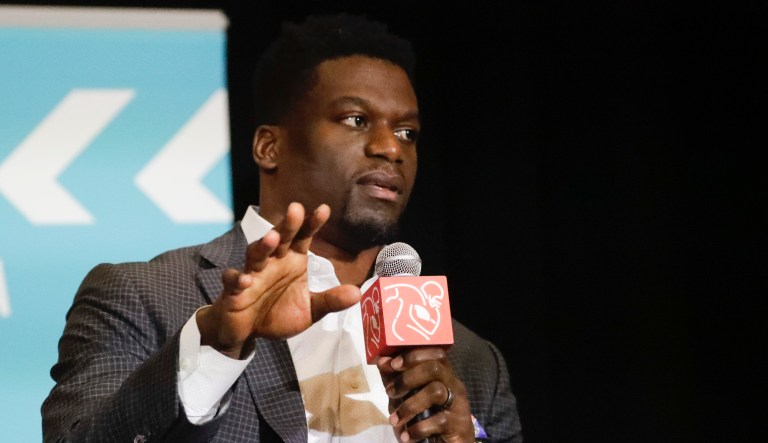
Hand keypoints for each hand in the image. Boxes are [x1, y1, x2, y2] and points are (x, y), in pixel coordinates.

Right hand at [197, 202, 361, 358]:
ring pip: (256, 255)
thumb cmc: (278, 313)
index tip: (324, 209)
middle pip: (280, 238)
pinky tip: (245, 280)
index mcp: (292, 260)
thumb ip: (331, 301)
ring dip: (263, 245)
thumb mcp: (310, 310)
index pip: (303, 237)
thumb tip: (357, 294)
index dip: (311, 223)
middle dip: (287, 224)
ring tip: (273, 238)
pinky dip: (237, 279)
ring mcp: (252, 274)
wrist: (248, 332)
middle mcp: (273, 262)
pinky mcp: (234, 292)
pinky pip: (233, 282)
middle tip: (296, 209)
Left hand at [376, 347, 474, 442]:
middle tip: (390, 392)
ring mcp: (458, 404)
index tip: (393, 364)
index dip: (413, 355)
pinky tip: (407, 436)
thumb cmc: (426, 419)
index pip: (436, 353)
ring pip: (436, 391)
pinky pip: (439, 420)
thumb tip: (382, 361)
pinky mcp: (459, 425)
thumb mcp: (406, 398)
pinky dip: (417, 429)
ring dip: (410, 406)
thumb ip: (396, 380)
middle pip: (435, 368)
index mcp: (443, 375)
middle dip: (408, 378)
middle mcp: (454, 385)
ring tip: (395, 420)